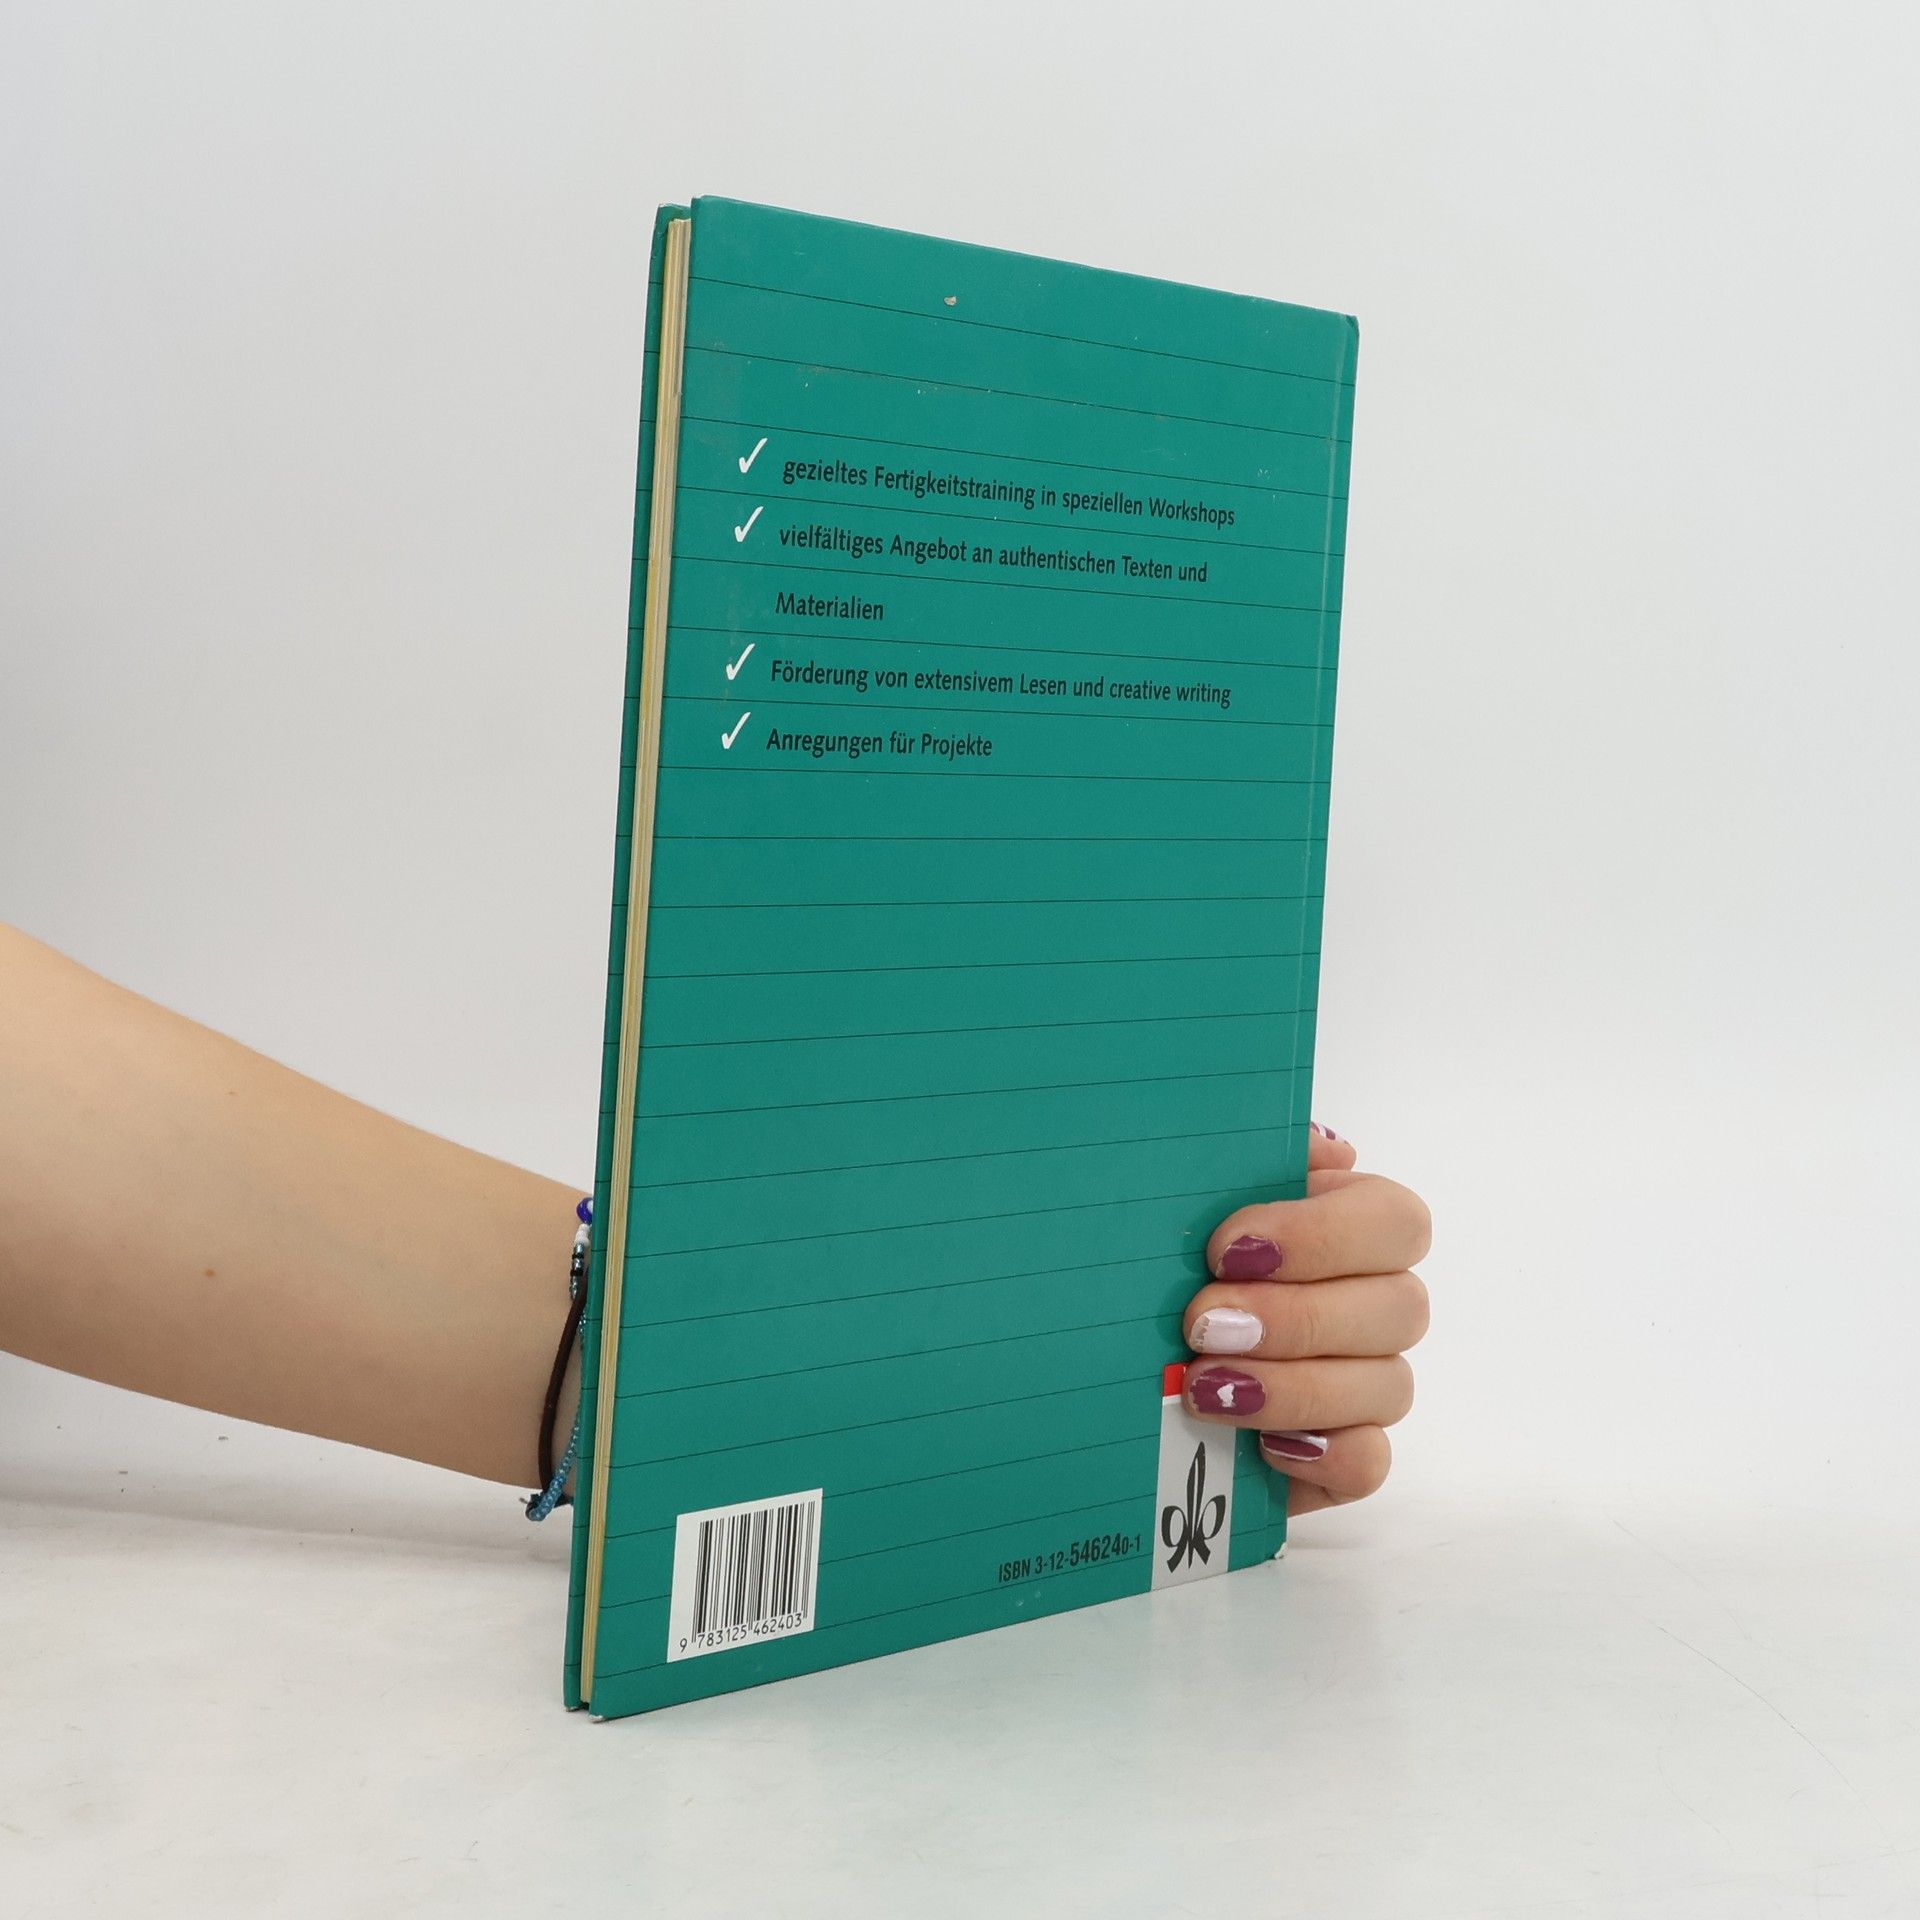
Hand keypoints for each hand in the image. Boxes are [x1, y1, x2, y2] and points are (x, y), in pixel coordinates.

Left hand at [1180, 1124, 1429, 1515]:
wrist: (1104, 1359)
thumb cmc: (1163, 1265)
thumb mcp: (1186, 1201)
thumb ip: (1245, 1160)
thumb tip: (1324, 1145)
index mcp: (1350, 1226)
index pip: (1394, 1220)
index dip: (1322, 1235)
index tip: (1228, 1248)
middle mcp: (1373, 1302)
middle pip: (1401, 1308)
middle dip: (1296, 1317)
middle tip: (1202, 1323)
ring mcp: (1366, 1385)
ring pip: (1387, 1386)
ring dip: (1293, 1387)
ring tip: (1205, 1387)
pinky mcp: (1343, 1456)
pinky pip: (1370, 1464)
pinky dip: (1322, 1454)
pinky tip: (1260, 1445)